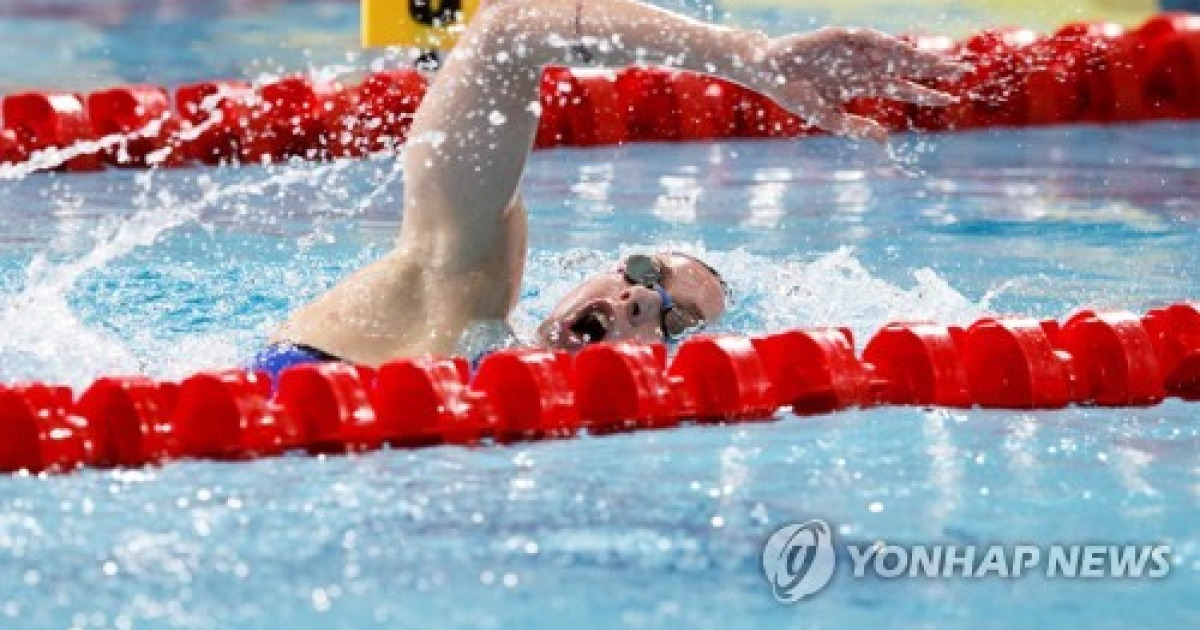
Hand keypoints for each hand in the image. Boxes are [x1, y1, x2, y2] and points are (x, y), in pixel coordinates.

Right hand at [757, 27, 967, 140]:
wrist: (770, 73)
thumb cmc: (796, 95)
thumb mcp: (829, 119)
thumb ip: (856, 128)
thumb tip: (885, 138)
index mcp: (864, 84)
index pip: (903, 88)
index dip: (926, 93)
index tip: (951, 99)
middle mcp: (866, 65)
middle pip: (908, 66)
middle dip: (934, 68)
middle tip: (964, 70)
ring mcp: (856, 50)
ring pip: (895, 52)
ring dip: (918, 54)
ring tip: (941, 61)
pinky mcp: (841, 37)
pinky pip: (867, 38)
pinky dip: (885, 43)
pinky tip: (903, 49)